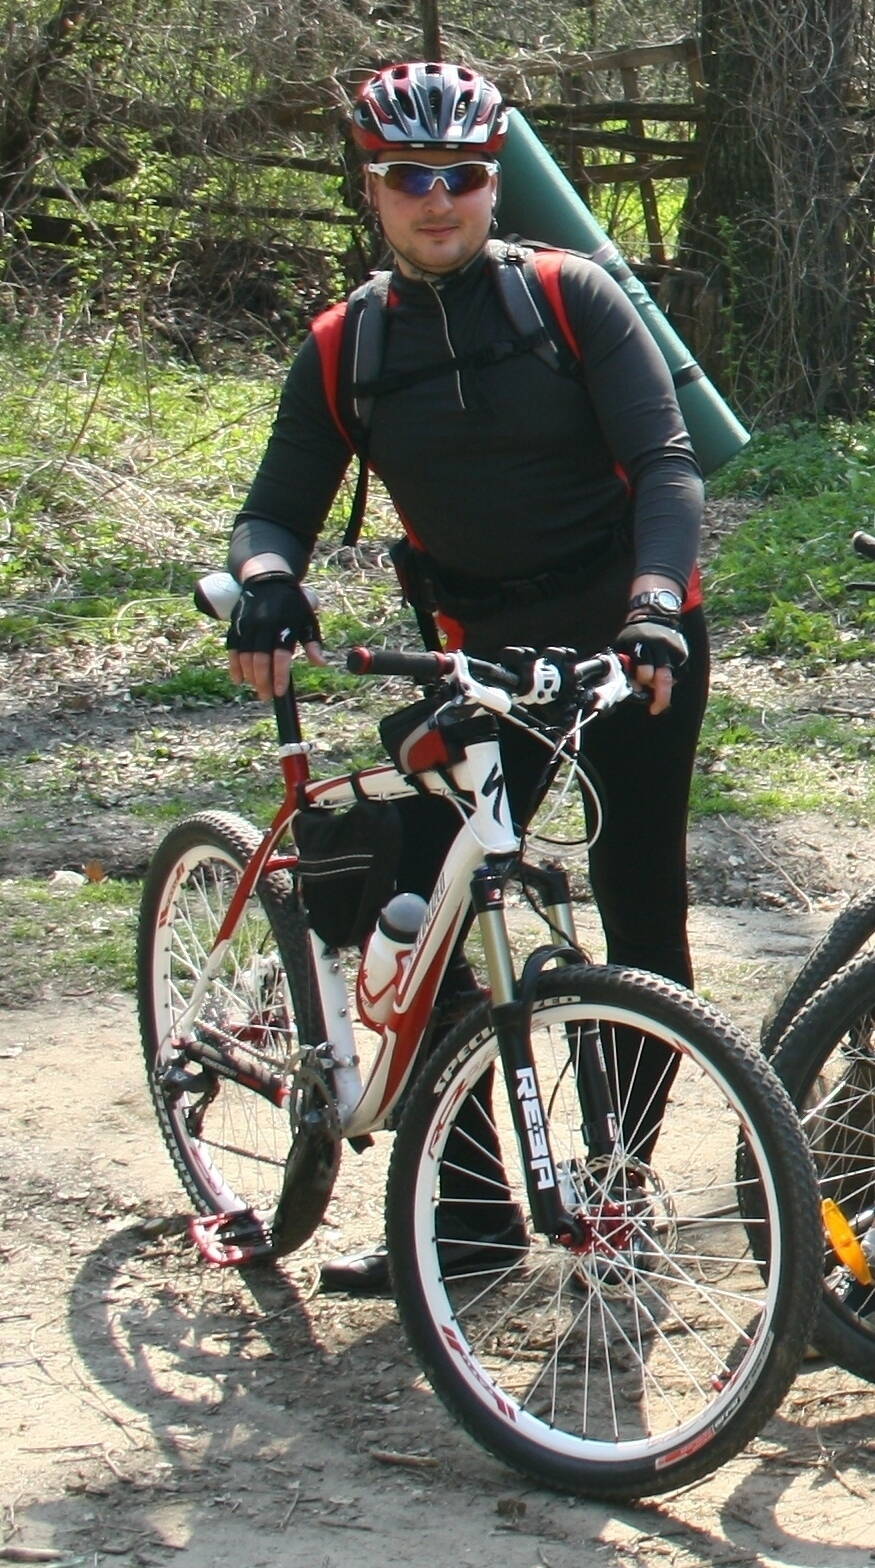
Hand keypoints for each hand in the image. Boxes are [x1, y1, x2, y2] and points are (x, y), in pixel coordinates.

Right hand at [226, 572, 324, 698]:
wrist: (268, 580)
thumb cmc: (293, 605)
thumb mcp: (307, 620)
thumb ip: (313, 644)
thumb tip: (322, 664)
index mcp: (284, 625)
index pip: (281, 656)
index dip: (280, 676)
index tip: (280, 692)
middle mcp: (264, 624)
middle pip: (260, 659)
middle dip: (263, 681)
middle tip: (266, 696)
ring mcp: (247, 624)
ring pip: (245, 656)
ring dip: (249, 676)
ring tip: (257, 689)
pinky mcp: (236, 624)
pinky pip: (232, 648)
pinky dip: (233, 665)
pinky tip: (238, 680)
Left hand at [613, 615, 687, 714]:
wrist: (655, 615)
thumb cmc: (634, 636)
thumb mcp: (623, 646)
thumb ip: (623, 665)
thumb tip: (623, 688)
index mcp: (641, 644)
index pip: (644, 670)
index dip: (642, 684)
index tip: (639, 694)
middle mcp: (660, 647)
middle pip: (663, 678)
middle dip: (660, 697)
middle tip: (655, 709)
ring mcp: (674, 649)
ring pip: (673, 678)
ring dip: (664, 688)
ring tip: (657, 692)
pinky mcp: (683, 652)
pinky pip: (680, 673)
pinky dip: (672, 679)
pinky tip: (663, 679)